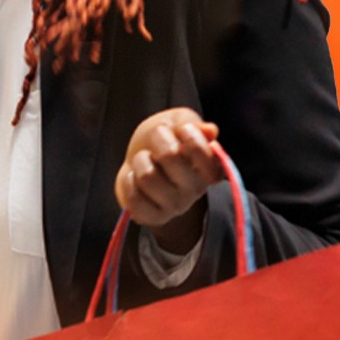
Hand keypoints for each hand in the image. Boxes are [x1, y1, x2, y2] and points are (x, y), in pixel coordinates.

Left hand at [113, 104, 230, 233]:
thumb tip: (210, 131)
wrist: (139, 159)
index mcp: (209, 167)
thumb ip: (191, 123)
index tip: (181, 129)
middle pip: (169, 156)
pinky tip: (135, 179)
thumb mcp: (178, 122)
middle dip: (157, 140)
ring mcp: (176, 206)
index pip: (201, 150)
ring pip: (147, 176)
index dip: (187, 132)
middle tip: (157, 143)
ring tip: (145, 161)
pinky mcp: (154, 217)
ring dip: (140, 161)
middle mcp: (196, 189)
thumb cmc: (163, 139)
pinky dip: (129, 182)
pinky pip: (134, 198)